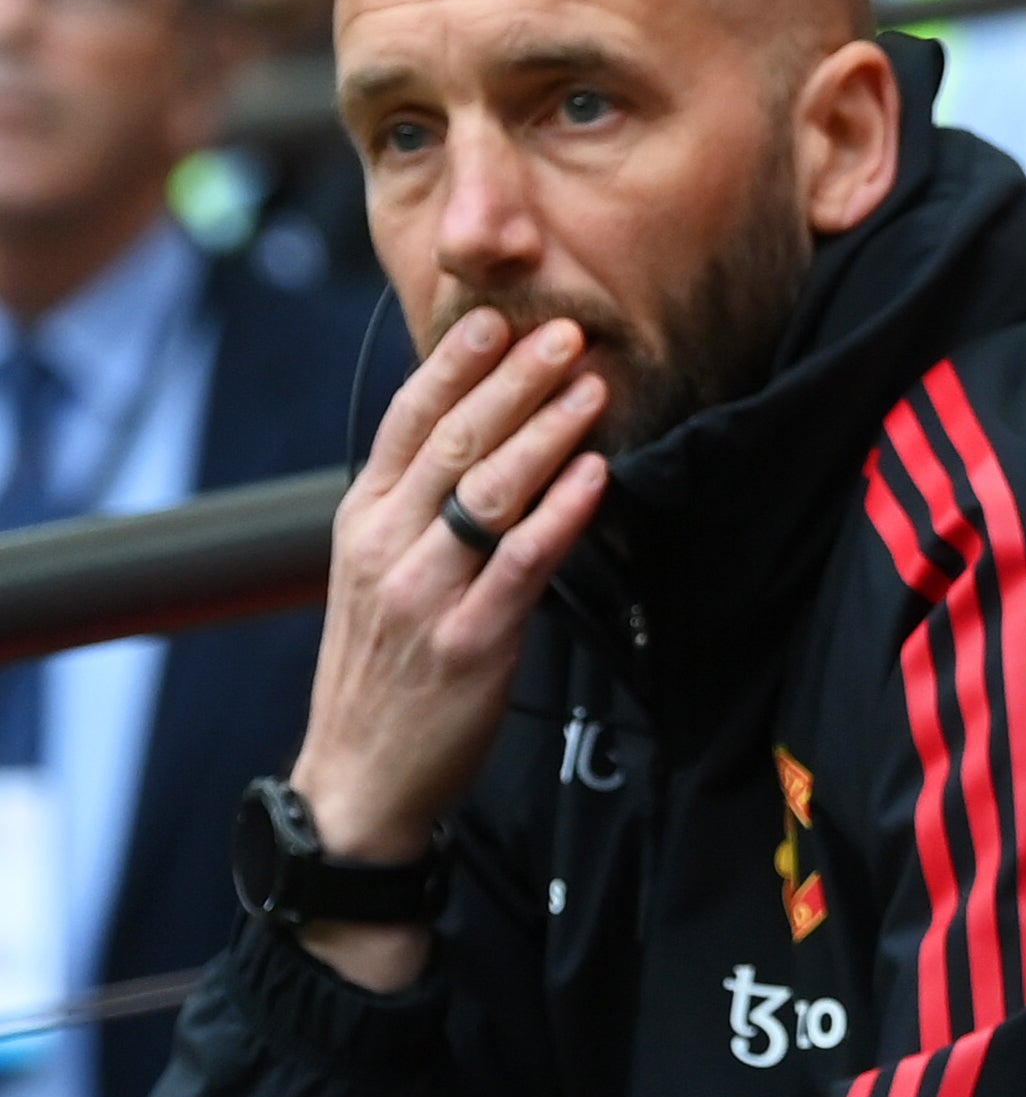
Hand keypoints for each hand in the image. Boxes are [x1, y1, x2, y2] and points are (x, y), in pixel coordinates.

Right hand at [285, 310, 610, 989]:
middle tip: (565, 332)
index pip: (408, 424)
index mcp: (361, 524)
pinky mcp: (469, 642)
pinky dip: (560, 515)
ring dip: (546, 433)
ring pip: (488, 493)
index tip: (497, 317)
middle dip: (513, 382)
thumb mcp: (378, 575)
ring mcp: (424, 594)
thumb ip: (417, 508)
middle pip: (453, 443)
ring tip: (592, 386)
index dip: (454, 366)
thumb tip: (482, 436)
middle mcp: (384, 548)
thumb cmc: (384, 669)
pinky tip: (595, 477)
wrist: (359, 779)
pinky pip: (520, 565)